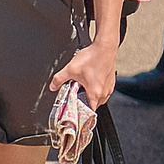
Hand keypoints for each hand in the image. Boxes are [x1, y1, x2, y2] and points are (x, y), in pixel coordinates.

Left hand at [47, 44, 111, 163]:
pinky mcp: (111, 80)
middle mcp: (104, 93)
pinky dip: (96, 88)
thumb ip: (59, 79)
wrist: (105, 46)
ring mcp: (109, 87)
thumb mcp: (71, 69)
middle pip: (93, 105)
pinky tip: (89, 79)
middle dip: (84, 103)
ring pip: (98, 97)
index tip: (76, 117)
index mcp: (95, 93)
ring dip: (90, 95)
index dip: (82, 115)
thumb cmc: (92, 57)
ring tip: (82, 87)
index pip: (89, 113)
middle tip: (75, 97)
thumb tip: (53, 86)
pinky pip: (103, 90)